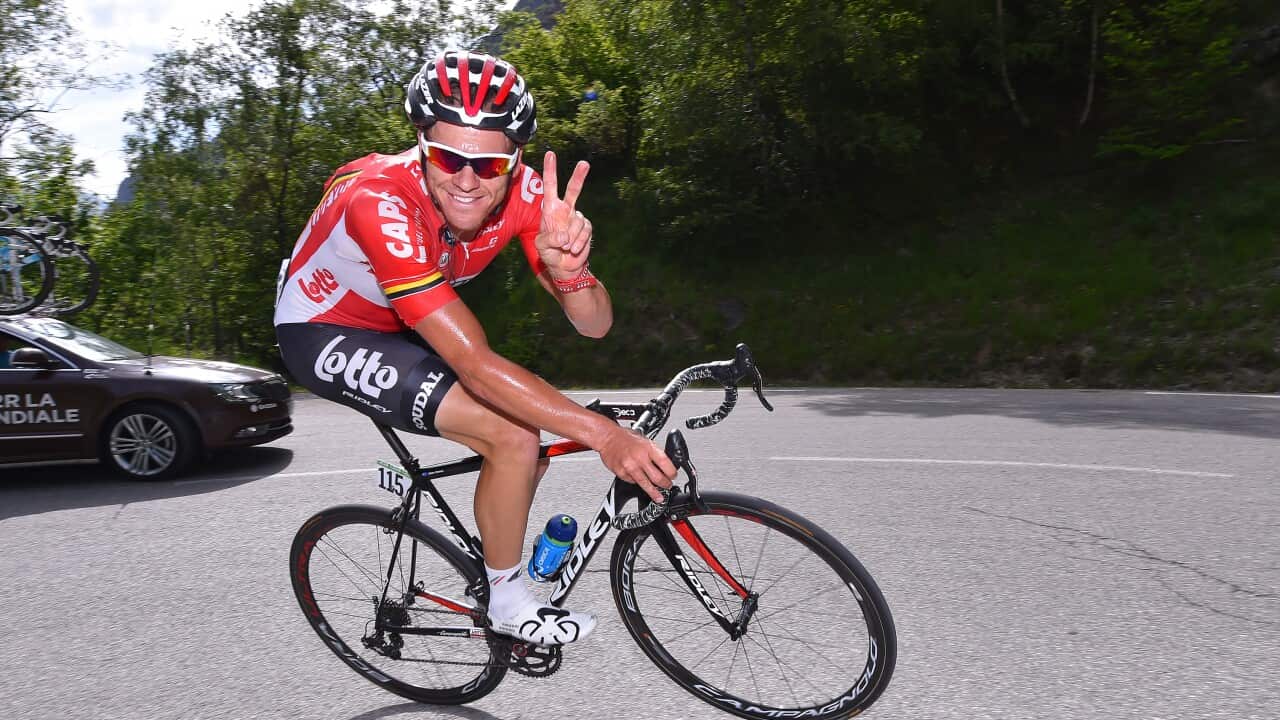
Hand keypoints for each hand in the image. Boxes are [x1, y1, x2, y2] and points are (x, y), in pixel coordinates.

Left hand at [536, 150, 592, 278]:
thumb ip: (550, 240)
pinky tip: (573, 249)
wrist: (565, 267)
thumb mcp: (542, 247)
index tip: (550, 154)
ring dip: (571, 237)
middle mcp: (564, 210)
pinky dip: (579, 242)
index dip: (550, 170)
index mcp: (550, 210)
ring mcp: (576, 218)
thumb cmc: (549, 254)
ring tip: (565, 248)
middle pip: (573, 190)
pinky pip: (585, 231)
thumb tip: (564, 235)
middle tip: (584, 164)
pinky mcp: (586, 228)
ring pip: (578, 221)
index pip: (550, 187)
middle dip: (579, 177)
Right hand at [596, 427, 677, 502]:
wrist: (608, 438)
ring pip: (646, 485)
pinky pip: (633, 482)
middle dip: (665, 484)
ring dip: (654, 492)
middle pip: (657, 478)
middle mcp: (639, 458)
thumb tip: (666, 466)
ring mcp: (630, 467)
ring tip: (659, 497)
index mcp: (648, 448)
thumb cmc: (626, 438)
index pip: (665, 464)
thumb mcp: (645, 441)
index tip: (673, 476)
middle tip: (667, 486)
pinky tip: (639, 479)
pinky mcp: (621, 473)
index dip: (672, 473)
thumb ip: (655, 453)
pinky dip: (637, 483)